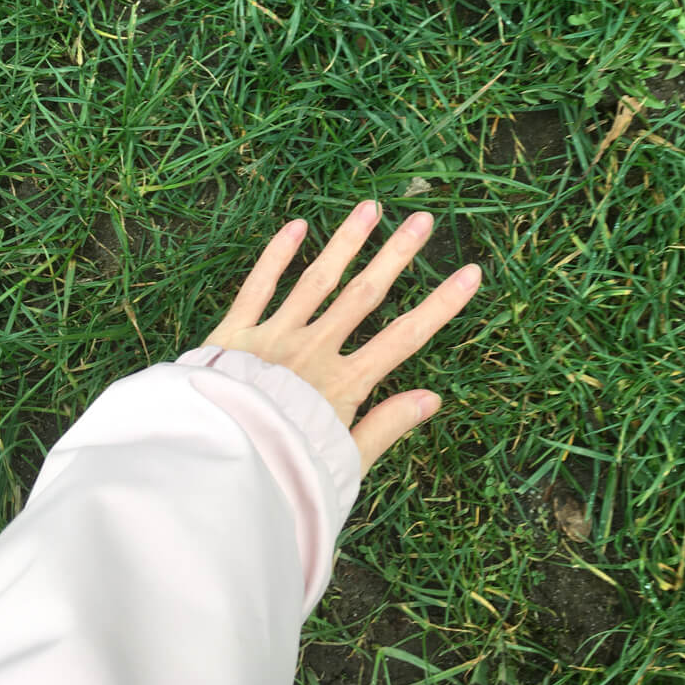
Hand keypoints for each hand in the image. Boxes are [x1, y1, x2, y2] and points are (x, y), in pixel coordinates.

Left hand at [202, 200, 481, 477]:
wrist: (213, 474)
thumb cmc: (282, 477)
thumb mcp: (343, 464)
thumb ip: (386, 427)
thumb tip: (433, 397)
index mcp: (344, 384)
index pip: (405, 337)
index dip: (441, 304)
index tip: (471, 272)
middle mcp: (313, 351)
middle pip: (365, 294)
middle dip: (396, 255)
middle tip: (422, 220)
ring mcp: (272, 337)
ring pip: (316, 281)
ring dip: (345, 242)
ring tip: (369, 207)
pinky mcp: (232, 335)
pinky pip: (257, 288)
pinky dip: (275, 256)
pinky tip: (296, 225)